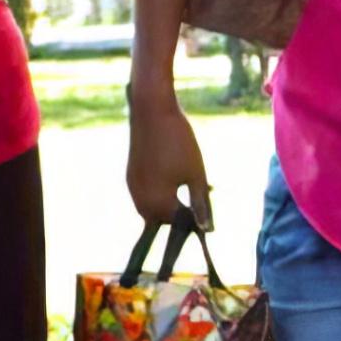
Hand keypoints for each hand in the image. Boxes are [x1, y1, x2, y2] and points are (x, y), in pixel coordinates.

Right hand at [124, 89, 213, 232]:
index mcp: (156, 204)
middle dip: (183, 213)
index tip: (210, 214)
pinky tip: (177, 178)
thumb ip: (201, 205)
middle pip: (164, 218)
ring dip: (172, 203)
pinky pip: (147, 193)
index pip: (178, 225)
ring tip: (194, 187)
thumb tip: (208, 230)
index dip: (196, 221)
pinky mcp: (131, 175)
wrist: (152, 110)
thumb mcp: (196, 175)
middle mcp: (139, 200)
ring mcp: (133, 187)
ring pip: (155, 206)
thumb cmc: (178, 143)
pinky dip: (162, 191)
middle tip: (204, 198)